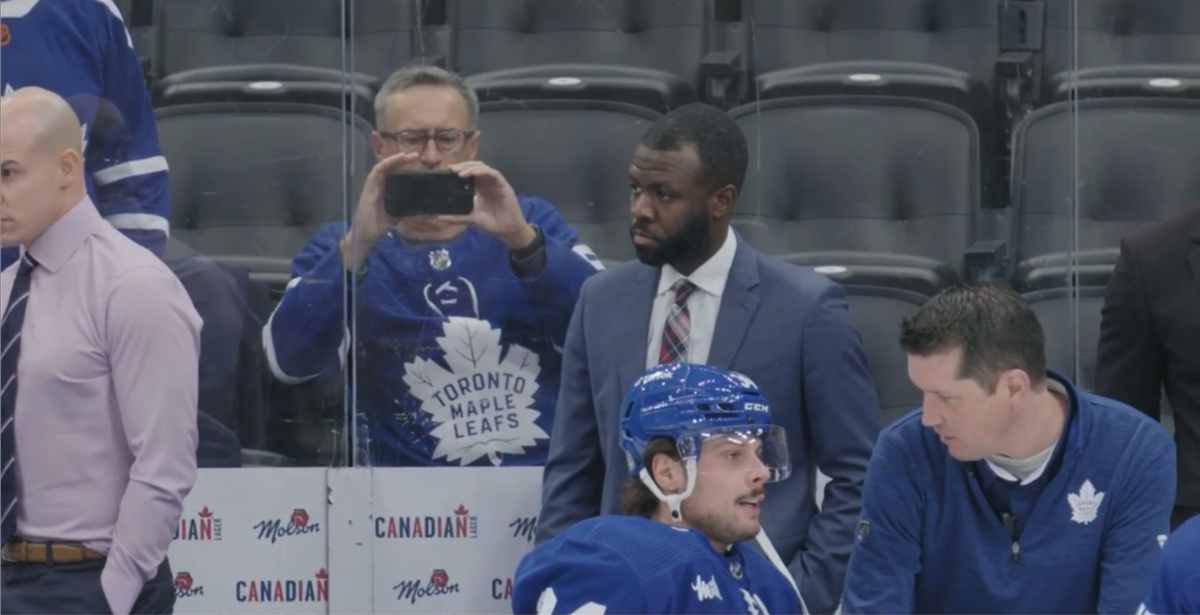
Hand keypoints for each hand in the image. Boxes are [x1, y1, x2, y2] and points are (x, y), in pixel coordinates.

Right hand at [340, 151, 418, 269]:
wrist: (365, 235)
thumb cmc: (380, 225)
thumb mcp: (400, 217)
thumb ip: (413, 213)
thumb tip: (433, 214)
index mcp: (388, 190)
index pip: (397, 174)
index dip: (406, 167)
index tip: (419, 163)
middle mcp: (380, 186)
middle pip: (391, 168)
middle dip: (402, 160)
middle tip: (416, 155)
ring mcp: (373, 186)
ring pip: (383, 167)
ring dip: (394, 159)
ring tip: (405, 155)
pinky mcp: (368, 188)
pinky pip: (375, 173)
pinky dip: (384, 165)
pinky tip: (392, 161)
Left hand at [441, 161, 535, 249]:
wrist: (508, 231)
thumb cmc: (493, 224)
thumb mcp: (472, 219)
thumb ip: (457, 217)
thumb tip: (439, 217)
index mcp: (480, 189)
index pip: (469, 174)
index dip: (459, 170)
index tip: (447, 171)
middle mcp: (488, 183)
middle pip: (475, 167)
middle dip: (463, 166)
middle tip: (451, 169)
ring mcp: (496, 183)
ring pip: (483, 168)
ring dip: (471, 167)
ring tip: (459, 172)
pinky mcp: (503, 185)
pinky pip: (493, 174)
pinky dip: (482, 171)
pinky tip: (472, 173)